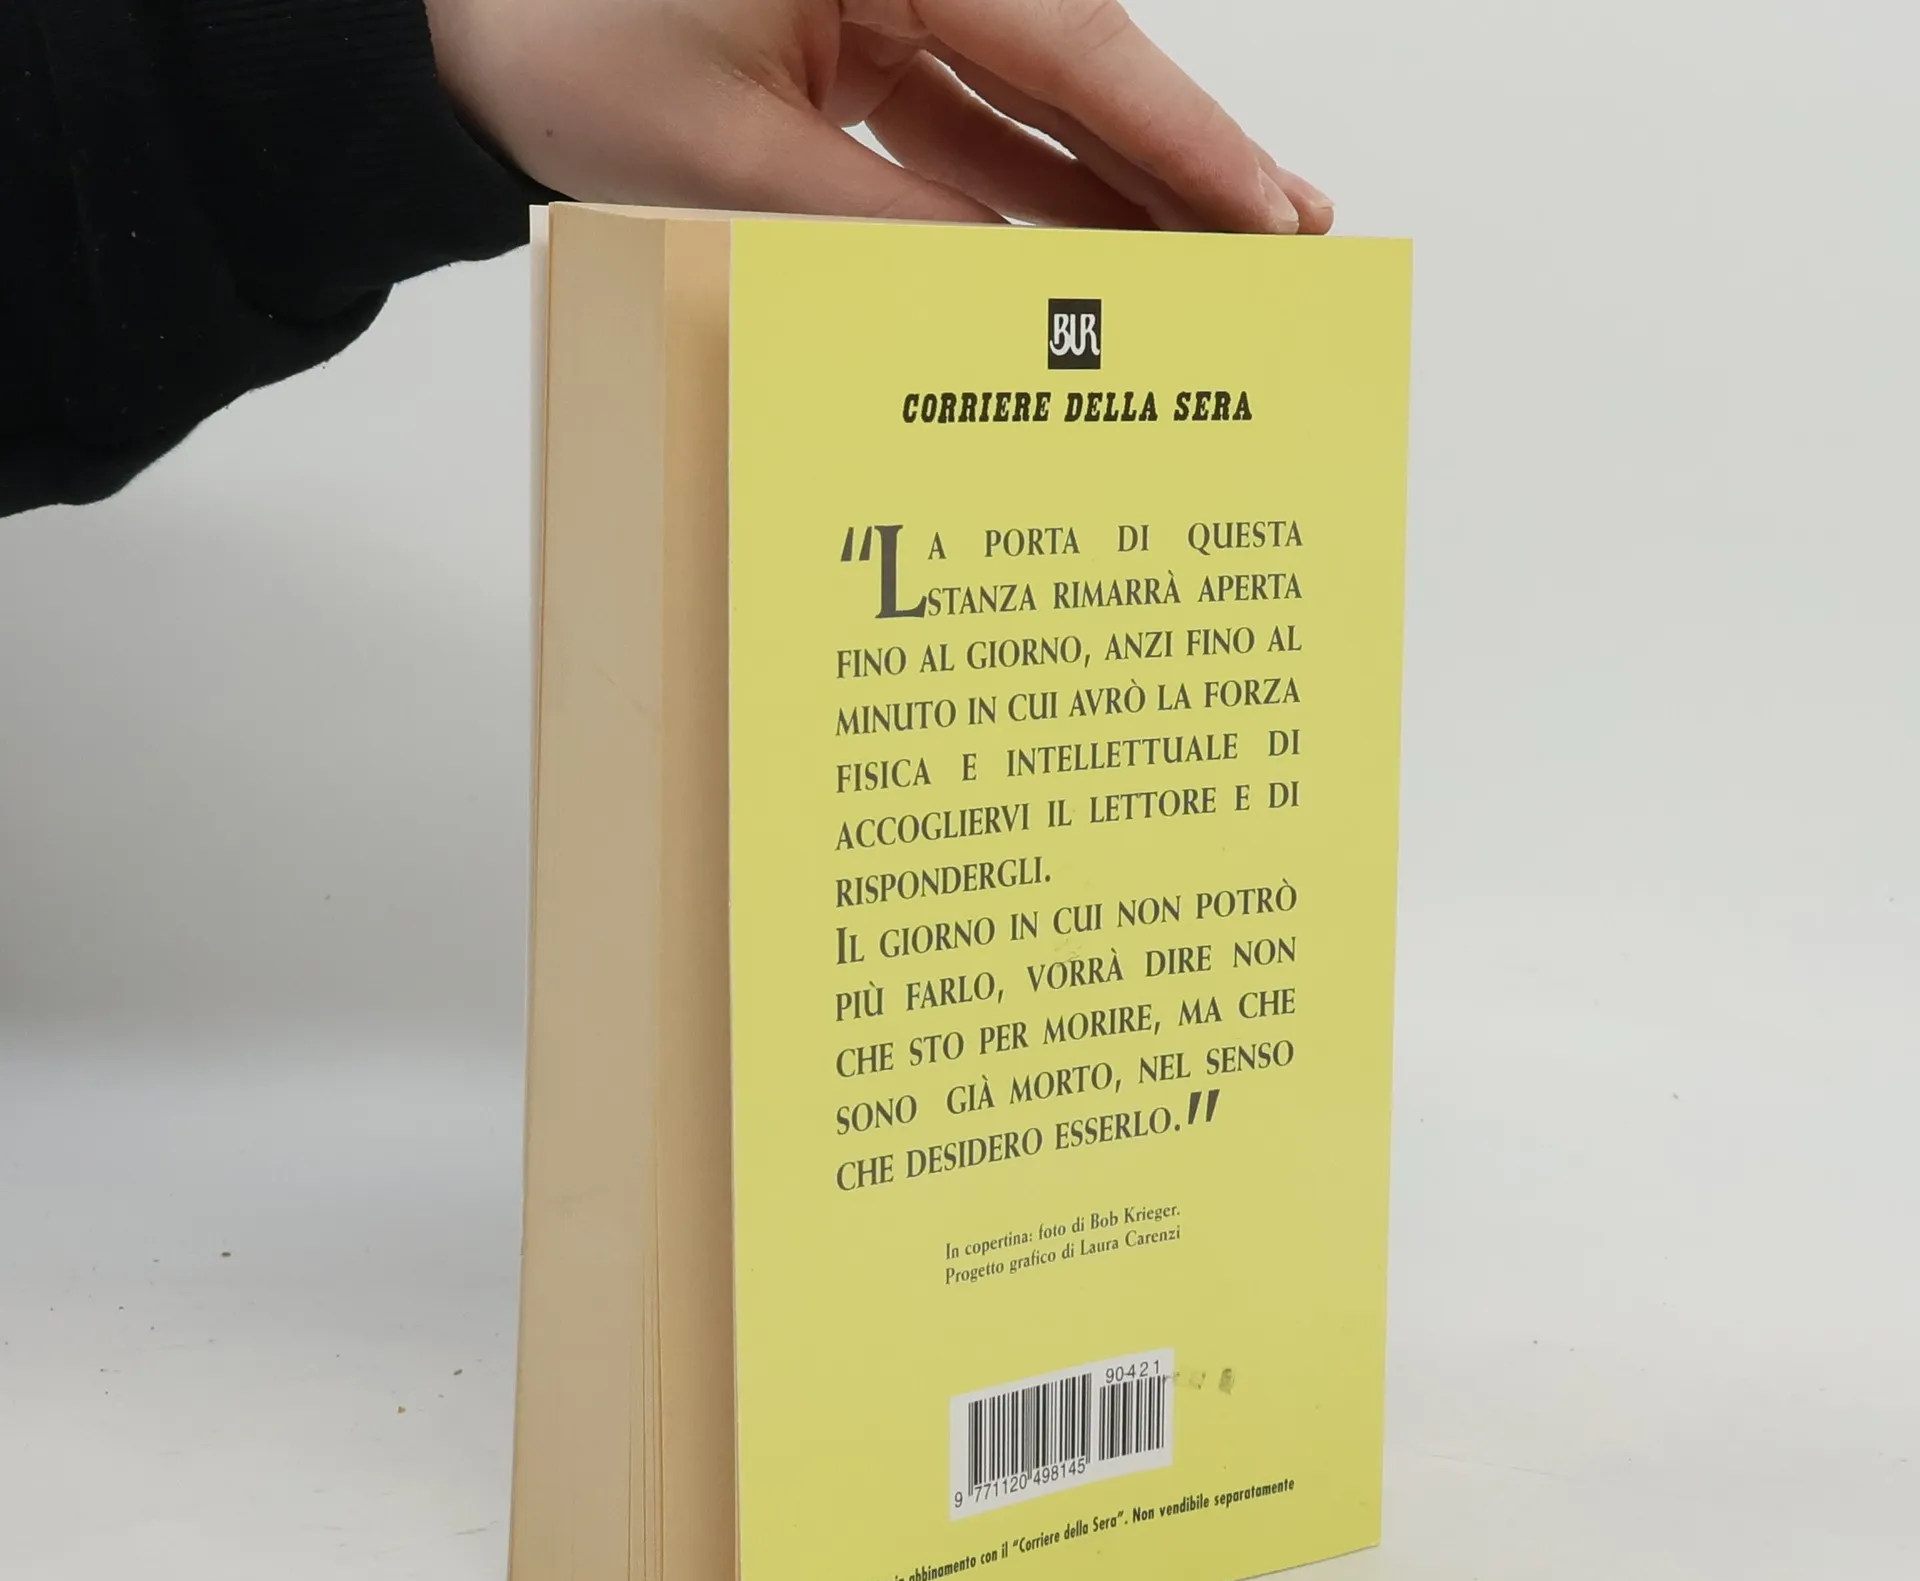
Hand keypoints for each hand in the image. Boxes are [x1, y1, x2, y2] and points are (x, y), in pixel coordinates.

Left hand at [425, 0, 1330, 234]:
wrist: (454, 33)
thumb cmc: (560, 38)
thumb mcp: (725, 160)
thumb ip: (878, 229)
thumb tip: (1010, 304)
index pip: (1070, 44)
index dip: (1181, 135)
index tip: (1268, 211)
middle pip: (1075, 64)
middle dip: (1175, 161)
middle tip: (1283, 243)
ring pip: (1030, 100)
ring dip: (1109, 188)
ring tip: (1206, 270)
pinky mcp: (856, 44)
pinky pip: (962, 123)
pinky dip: (1017, 195)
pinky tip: (1076, 264)